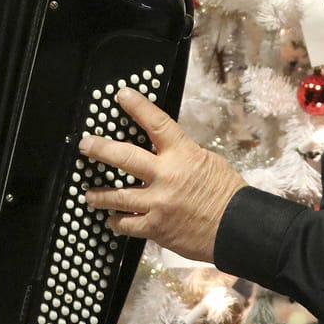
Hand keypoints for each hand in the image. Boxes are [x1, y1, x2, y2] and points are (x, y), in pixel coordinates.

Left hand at [79, 87, 245, 262]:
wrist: (237, 228)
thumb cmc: (227, 194)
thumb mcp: (208, 162)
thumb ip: (181, 155)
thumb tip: (163, 151)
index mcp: (182, 154)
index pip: (156, 123)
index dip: (137, 106)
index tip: (121, 95)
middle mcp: (165, 176)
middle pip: (123, 157)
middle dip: (100, 149)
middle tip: (85, 145)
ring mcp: (157, 203)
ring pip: (117, 195)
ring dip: (99, 195)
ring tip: (90, 194)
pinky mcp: (155, 227)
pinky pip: (127, 224)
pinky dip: (117, 222)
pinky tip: (112, 220)